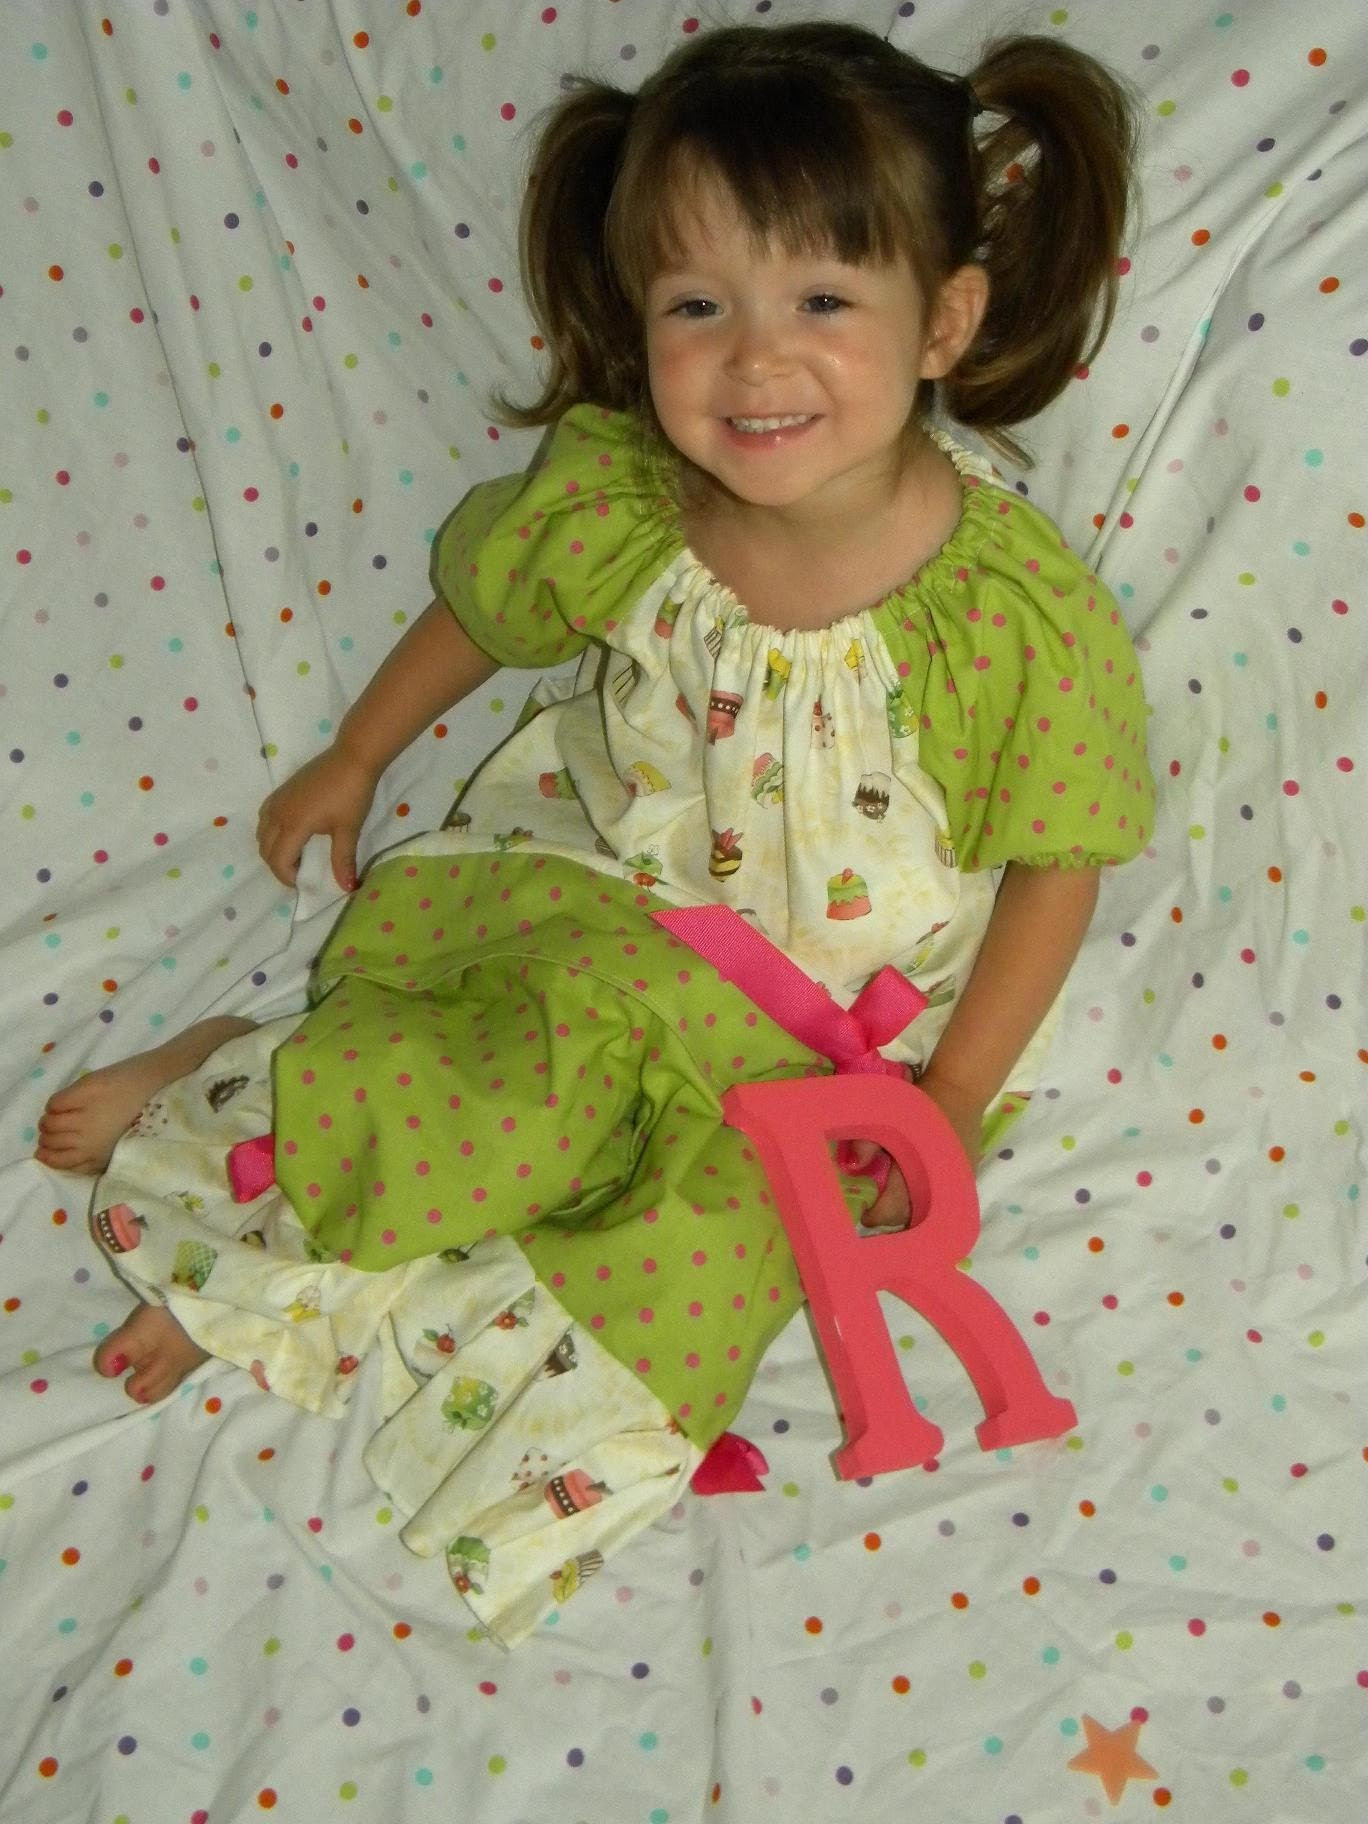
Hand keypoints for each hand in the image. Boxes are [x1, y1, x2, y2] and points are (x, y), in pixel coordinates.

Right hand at [257, 746, 378, 889]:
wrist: (352, 757)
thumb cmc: (352, 794)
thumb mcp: (349, 830)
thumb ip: (343, 860)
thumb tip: (347, 887)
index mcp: (293, 825)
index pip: (278, 861)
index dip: (287, 877)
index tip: (304, 883)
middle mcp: (277, 813)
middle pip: (266, 850)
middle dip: (279, 866)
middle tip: (300, 873)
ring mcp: (277, 800)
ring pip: (262, 833)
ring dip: (273, 849)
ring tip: (296, 854)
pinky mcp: (281, 791)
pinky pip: (265, 817)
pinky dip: (271, 832)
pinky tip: (291, 833)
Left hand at [853, 1073, 984, 1230]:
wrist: (962, 1088)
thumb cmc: (923, 1102)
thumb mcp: (888, 1115)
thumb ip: (867, 1142)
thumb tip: (852, 1167)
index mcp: (919, 1173)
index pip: (894, 1209)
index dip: (875, 1215)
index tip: (862, 1213)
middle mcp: (941, 1186)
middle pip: (913, 1217)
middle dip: (892, 1216)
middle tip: (875, 1209)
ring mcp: (957, 1184)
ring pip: (930, 1212)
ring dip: (910, 1211)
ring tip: (892, 1203)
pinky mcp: (966, 1178)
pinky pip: (942, 1200)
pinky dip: (926, 1201)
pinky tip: (914, 1191)